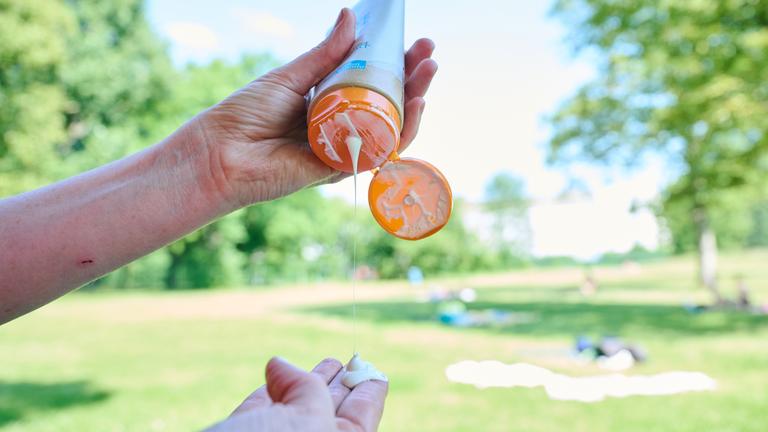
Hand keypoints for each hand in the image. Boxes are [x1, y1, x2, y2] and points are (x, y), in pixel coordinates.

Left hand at [192, 8, 437, 207]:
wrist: (221, 153)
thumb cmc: (247, 114)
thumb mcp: (291, 77)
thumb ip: (324, 54)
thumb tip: (351, 17)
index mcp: (326, 100)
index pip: (369, 80)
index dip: (394, 62)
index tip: (413, 41)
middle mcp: (339, 125)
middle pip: (386, 103)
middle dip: (412, 79)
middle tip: (429, 55)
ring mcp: (342, 148)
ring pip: (389, 128)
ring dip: (413, 103)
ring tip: (427, 76)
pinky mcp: (341, 169)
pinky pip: (379, 151)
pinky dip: (400, 132)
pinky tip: (411, 107)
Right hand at [206, 357, 387, 431]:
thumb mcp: (309, 424)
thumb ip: (310, 392)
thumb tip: (281, 366)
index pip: (359, 421)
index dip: (368, 394)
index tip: (376, 373)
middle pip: (329, 414)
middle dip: (340, 387)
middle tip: (351, 361)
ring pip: (294, 410)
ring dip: (308, 382)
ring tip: (328, 361)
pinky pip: (259, 410)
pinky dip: (270, 388)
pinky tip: (278, 369)